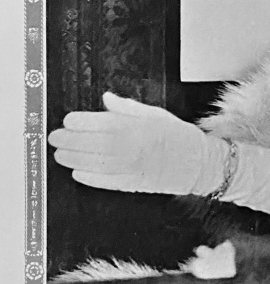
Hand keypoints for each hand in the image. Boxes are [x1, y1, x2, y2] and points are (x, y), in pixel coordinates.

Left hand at [48, 92, 227, 194]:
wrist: (200, 164)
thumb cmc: (179, 137)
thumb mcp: (156, 114)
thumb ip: (127, 108)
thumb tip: (106, 99)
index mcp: (137, 127)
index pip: (100, 123)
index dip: (79, 122)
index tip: (68, 120)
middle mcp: (132, 148)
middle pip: (92, 144)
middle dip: (69, 141)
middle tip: (55, 138)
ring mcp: (132, 168)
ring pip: (94, 164)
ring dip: (73, 160)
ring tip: (60, 155)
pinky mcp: (134, 184)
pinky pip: (106, 182)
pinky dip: (89, 178)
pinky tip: (77, 173)